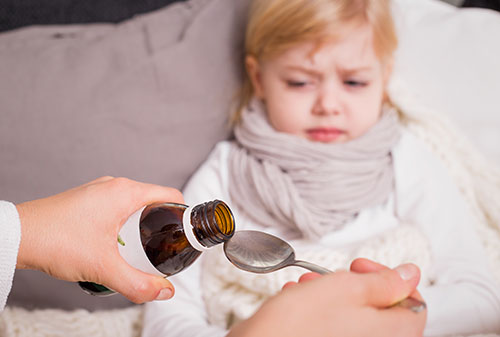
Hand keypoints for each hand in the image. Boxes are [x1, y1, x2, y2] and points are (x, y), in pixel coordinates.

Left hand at [16, 176, 183, 303]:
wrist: (17, 236)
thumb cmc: (56, 242)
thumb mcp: (104, 267)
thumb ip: (138, 283)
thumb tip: (164, 292)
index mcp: (126, 192)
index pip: (171, 194)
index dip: (183, 216)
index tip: (183, 236)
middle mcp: (115, 185)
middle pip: (154, 200)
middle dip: (162, 225)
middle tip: (162, 249)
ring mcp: (99, 190)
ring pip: (134, 204)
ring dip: (142, 225)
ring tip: (140, 250)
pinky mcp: (87, 199)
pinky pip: (117, 207)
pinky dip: (124, 223)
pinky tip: (115, 244)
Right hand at [229, 259, 425, 336]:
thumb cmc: (301, 324)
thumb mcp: (347, 287)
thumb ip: (384, 281)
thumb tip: (410, 274)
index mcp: (393, 333)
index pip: (414, 303)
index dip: (391, 279)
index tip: (365, 268)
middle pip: (383, 308)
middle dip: (356, 283)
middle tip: (337, 274)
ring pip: (356, 315)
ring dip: (335, 292)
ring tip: (310, 283)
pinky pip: (337, 326)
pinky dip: (323, 309)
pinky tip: (301, 298)